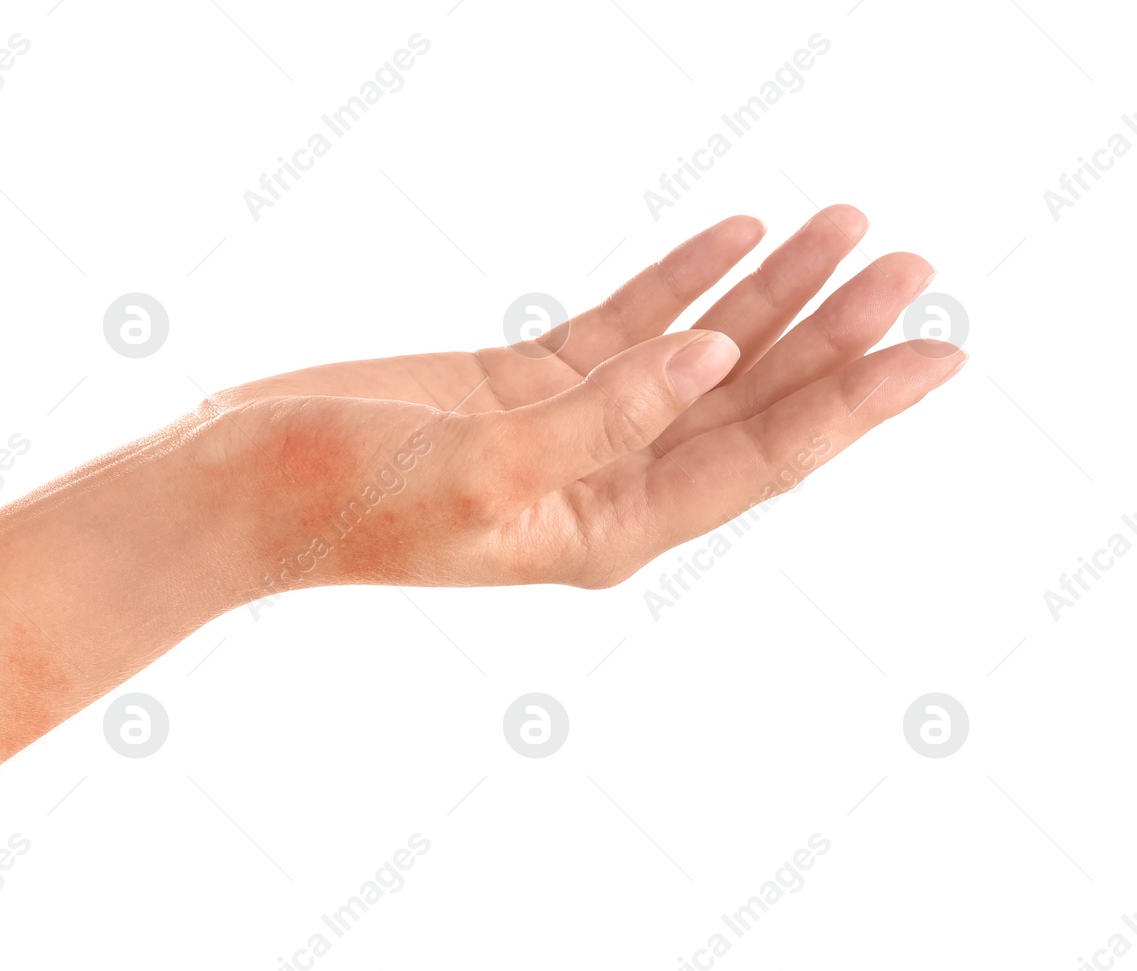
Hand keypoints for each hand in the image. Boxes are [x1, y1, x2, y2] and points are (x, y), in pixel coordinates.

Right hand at [197, 206, 963, 593]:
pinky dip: (684, 280)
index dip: (857, 402)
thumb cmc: (339, 501)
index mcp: (607, 528)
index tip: (943, 350)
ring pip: (699, 357)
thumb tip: (713, 362)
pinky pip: (627, 325)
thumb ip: (600, 420)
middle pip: (752, 405)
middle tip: (915, 263)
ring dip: (774, 297)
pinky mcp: (524, 385)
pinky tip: (738, 236)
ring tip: (849, 230)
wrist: (240, 490)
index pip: (761, 459)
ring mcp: (569, 432)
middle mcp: (606, 485)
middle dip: (837, 336)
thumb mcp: (477, 470)